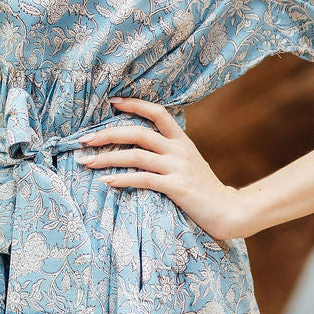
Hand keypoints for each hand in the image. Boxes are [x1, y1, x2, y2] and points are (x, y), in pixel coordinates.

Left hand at [76, 97, 244, 243]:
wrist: (230, 211)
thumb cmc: (206, 190)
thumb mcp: (190, 163)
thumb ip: (171, 152)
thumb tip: (144, 146)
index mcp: (182, 141)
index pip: (158, 113)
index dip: (135, 105)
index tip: (113, 102)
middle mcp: (179, 150)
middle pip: (139, 132)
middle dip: (108, 133)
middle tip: (84, 139)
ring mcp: (178, 168)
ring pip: (136, 155)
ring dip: (108, 158)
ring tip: (86, 162)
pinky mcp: (177, 187)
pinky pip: (144, 179)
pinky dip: (123, 179)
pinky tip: (107, 181)